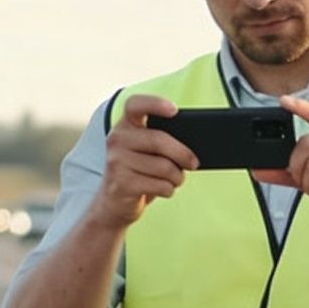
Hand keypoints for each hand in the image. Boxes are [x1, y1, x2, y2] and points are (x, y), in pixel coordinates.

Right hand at [90, 94, 198, 228]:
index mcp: (125, 125)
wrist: (114, 203)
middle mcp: (117, 139)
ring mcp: (116, 161)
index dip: (155, 104)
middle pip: (159, 140)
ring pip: (163, 167)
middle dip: (183, 154)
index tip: (174, 110)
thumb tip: (191, 148)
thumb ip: (160, 141)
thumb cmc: (139, 172)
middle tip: (194, 163)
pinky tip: (165, 190)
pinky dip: (169, 190)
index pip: (135, 105)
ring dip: (177, 177)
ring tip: (176, 179)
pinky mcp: (122, 184)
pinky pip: (159, 185)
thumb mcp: (146, 152)